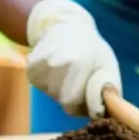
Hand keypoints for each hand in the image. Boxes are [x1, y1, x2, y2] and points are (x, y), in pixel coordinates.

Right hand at [25, 0, 120, 117]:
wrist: (68, 26)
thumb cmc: (93, 50)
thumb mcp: (108, 65)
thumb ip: (107, 89)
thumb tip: (99, 113)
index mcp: (79, 62)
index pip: (73, 103)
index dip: (84, 104)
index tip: (91, 93)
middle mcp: (58, 62)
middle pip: (63, 100)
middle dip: (75, 96)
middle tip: (81, 79)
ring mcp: (42, 64)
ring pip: (52, 94)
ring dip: (62, 88)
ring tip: (70, 70)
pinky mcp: (31, 67)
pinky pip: (42, 87)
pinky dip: (50, 82)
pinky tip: (57, 67)